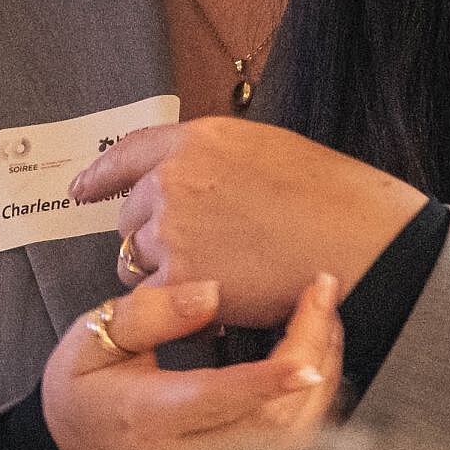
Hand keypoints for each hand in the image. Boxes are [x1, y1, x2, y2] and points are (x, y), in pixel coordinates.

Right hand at [40, 271, 343, 449]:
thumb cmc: (81, 395)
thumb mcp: (89, 342)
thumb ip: (148, 316)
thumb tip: (211, 293)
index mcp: (145, 419)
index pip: (218, 398)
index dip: (272, 370)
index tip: (313, 323)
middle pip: (272, 420)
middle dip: (313, 353)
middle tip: (324, 297)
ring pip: (294, 439)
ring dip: (323, 376)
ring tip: (326, 322)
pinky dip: (315, 403)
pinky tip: (317, 364)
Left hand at [71, 116, 424, 330]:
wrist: (367, 246)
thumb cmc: (335, 200)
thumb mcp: (270, 150)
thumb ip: (217, 162)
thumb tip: (190, 180)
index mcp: (199, 140)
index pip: (129, 151)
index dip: (101, 174)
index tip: (82, 190)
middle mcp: (174, 179)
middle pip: (131, 216)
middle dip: (153, 237)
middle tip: (202, 255)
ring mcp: (173, 230)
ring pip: (139, 261)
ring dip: (166, 275)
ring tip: (222, 278)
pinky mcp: (180, 280)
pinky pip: (155, 300)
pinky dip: (179, 310)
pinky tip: (218, 308)